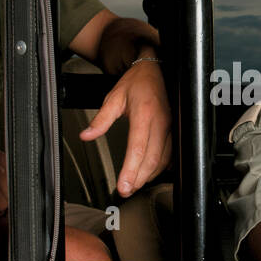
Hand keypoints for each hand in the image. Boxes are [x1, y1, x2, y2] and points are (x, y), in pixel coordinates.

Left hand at [78, 59, 171, 195]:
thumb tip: (87, 135)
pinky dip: (160, 168)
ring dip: (149, 175)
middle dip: (139, 178)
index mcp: (144, 114)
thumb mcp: (114, 97)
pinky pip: (170, 154)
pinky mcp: (174, 130)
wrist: (154, 69)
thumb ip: (101, 119)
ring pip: (163, 159)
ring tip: (134, 185)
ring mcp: (169, 127)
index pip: (137, 148)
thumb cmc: (136, 82)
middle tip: (126, 190)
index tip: (123, 184)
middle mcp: (160, 122)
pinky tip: (150, 174)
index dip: (131, 170)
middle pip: (152, 158)